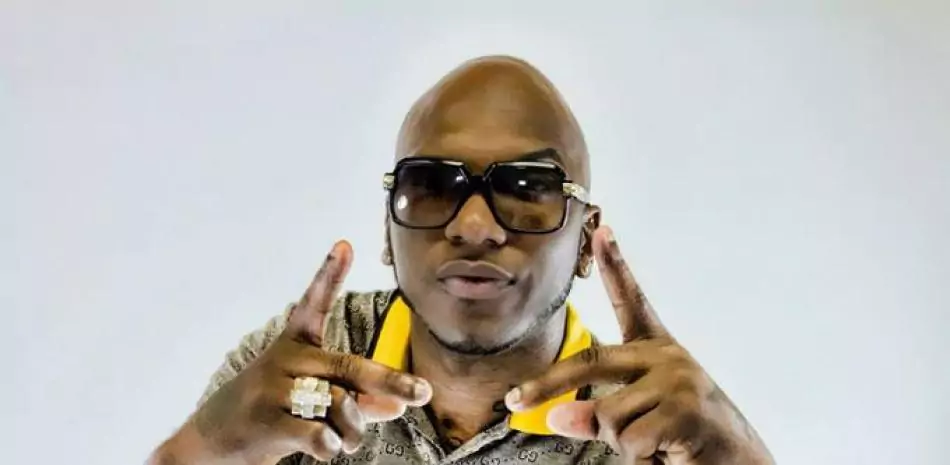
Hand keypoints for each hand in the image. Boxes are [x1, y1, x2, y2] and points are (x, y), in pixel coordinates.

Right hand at [185, 241, 431, 461]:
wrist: (212, 439)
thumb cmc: (272, 409)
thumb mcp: (312, 396)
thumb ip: (357, 398)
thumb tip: (398, 405)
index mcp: (295, 344)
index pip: (313, 304)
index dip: (328, 274)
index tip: (344, 245)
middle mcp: (286, 360)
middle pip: (348, 366)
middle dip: (389, 381)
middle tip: (420, 393)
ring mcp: (274, 389)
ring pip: (338, 403)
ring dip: (353, 429)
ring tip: (348, 440)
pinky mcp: (267, 421)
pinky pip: (316, 432)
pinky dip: (331, 444)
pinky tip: (330, 447)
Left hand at [505, 227, 772, 464]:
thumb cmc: (688, 440)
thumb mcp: (638, 422)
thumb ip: (597, 413)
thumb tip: (557, 415)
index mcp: (658, 353)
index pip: (633, 302)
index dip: (617, 265)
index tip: (602, 232)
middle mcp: (667, 358)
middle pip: (591, 360)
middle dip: (547, 384)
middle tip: (515, 399)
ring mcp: (678, 380)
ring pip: (607, 416)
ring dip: (622, 444)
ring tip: (658, 446)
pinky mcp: (685, 410)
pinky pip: (628, 440)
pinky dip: (639, 458)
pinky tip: (668, 454)